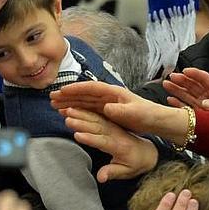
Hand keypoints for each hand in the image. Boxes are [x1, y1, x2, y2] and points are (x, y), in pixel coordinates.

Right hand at [51, 82, 187, 142]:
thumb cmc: (148, 115)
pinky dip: (76, 109)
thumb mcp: (136, 113)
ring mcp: (106, 103)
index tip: (62, 91)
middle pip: (84, 93)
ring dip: (69, 102)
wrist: (157, 121)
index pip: (91, 88)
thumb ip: (121, 110)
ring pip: (83, 101)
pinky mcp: (106, 112)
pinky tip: (67, 112)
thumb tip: (106, 107)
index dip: (76, 89)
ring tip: (54, 105)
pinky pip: (87, 109)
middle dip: (67, 95)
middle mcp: (108, 96)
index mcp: (114, 92)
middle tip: (51, 98)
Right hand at [62, 108, 157, 181]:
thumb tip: (101, 178)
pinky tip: (73, 108)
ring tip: (67, 110)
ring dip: (81, 114)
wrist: (146, 152)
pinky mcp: (109, 123)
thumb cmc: (135, 164)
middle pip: (97, 127)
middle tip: (67, 119)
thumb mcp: (126, 171)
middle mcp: (115, 134)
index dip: (91, 138)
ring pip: (95, 119)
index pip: (104, 141)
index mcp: (120, 146)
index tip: (77, 135)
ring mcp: (112, 127)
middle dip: (81, 123)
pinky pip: (96, 115)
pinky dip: (84, 111)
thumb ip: (112, 173)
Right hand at [164, 68, 208, 110]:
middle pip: (193, 85)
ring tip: (167, 84)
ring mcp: (201, 106)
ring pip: (186, 94)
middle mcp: (208, 97)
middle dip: (182, 80)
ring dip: (176, 89)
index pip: (205, 79)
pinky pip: (184, 107)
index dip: (195, 74)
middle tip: (172, 76)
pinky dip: (176, 103)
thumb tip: (205, 102)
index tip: (185, 71)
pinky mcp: (196, 115)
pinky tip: (170, 99)